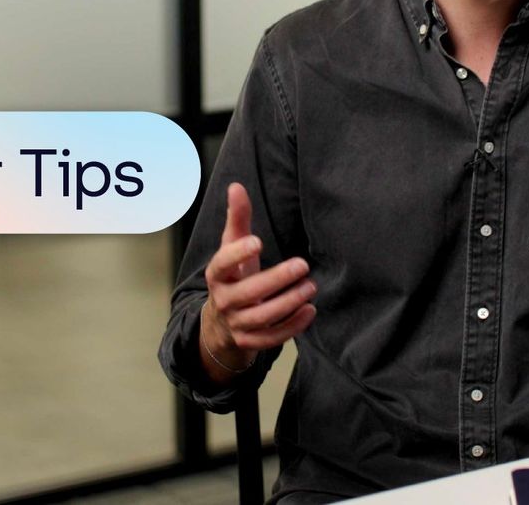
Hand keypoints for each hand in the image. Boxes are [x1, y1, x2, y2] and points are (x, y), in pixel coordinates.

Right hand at [199, 183, 316, 379]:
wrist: (221, 324)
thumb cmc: (234, 277)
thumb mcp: (232, 249)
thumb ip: (237, 219)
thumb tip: (236, 186)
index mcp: (218, 275)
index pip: (221, 264)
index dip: (237, 254)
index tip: (257, 242)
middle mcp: (224, 301)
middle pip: (248, 293)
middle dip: (276, 279)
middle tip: (303, 265)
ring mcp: (237, 324)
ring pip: (263, 317)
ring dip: (289, 303)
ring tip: (311, 287)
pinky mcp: (250, 342)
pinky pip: (272, 338)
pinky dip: (292, 326)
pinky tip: (310, 310)